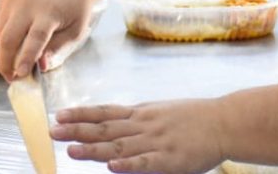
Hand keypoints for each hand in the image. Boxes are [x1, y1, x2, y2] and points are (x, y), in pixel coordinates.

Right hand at [0, 0, 98, 80]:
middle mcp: (27, 2)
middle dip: (5, 62)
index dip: (25, 58)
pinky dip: (5, 35)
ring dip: (5, 50)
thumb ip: (58, 49)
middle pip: (8, 38)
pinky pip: (0, 22)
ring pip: (0, 33)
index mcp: (49, 11)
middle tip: (11, 78)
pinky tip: (19, 35)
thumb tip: (40, 66)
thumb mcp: (76, 31)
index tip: (19, 76)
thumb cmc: (76, 8)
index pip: (35, 38)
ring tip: (18, 58)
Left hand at [50, 100, 227, 173]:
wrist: (224, 122)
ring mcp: (156, 142)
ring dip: (95, 149)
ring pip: (120, 146)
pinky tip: (112, 167)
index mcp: (142, 113)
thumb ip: (138, 117)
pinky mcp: (169, 160)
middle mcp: (144, 125)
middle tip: (53, 131)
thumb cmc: (195, 117)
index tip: (59, 114)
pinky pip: (145, 163)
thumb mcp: (161, 110)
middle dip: (78, 130)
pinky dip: (128, 164)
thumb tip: (114, 121)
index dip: (81, 114)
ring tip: (72, 151)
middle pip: (105, 129)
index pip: (105, 112)